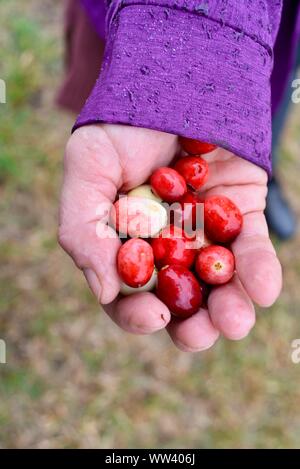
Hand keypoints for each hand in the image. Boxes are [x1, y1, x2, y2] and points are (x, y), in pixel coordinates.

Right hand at [59, 124, 281, 351]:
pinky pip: (252, 251)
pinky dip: (259, 271)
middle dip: (191, 326)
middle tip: (200, 334)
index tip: (151, 316)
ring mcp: (205, 235)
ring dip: (230, 309)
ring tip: (235, 321)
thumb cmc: (121, 125)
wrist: (173, 79)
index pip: (129, 294)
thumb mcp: (87, 169)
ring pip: (219, 287)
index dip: (137, 314)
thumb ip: (82, 229)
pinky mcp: (242, 217)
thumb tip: (105, 290)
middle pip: (179, 302)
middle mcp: (166, 247)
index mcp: (126, 245)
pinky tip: (263, 288)